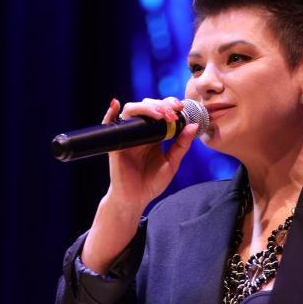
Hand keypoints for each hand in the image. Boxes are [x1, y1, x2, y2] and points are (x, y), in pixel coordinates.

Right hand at [101, 95, 198, 216]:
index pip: (160, 111)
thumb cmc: (152, 183)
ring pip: (131, 111)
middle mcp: (140, 131)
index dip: (169, 105)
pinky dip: (110, 112)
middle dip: (160, 105)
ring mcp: (127, 136)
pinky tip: (116, 104)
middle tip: (172, 112)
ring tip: (159, 114)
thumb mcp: (172, 163)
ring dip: (145, 108)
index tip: (180, 107)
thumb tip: (193, 125)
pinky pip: (109, 124)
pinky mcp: (116, 144)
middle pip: (147, 106)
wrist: (135, 199)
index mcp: (154, 134)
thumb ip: (182, 145)